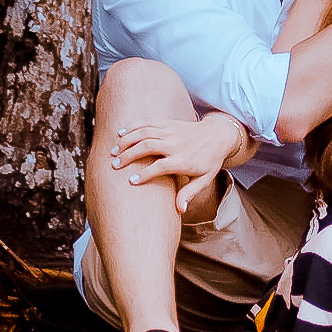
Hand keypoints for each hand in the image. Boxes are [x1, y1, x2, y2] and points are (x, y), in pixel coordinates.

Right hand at [112, 112, 247, 212]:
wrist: (219, 135)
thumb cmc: (209, 161)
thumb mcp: (204, 179)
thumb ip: (190, 193)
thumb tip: (180, 210)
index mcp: (183, 160)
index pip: (160, 167)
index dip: (144, 174)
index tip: (130, 181)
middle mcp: (175, 144)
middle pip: (148, 146)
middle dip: (129, 155)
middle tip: (114, 165)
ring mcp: (171, 131)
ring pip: (145, 132)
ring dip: (127, 140)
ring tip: (113, 151)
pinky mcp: (169, 123)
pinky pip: (148, 121)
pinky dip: (133, 125)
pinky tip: (120, 133)